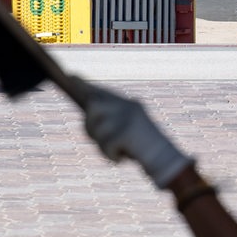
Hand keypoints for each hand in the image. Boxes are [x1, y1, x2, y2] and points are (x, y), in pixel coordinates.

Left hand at [75, 78, 192, 187]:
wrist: (165, 160)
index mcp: (130, 105)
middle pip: (93, 107)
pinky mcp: (126, 131)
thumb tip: (89, 108)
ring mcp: (127, 117)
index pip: (103, 92)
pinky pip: (105, 145)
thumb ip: (109, 121)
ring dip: (102, 145)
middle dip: (90, 126)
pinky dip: (110, 156)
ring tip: (117, 152)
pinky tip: (122, 159)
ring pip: (96, 128)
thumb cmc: (142, 149)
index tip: (71, 76)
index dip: (86, 85)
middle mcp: (129, 106)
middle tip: (99, 140)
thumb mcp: (126, 131)